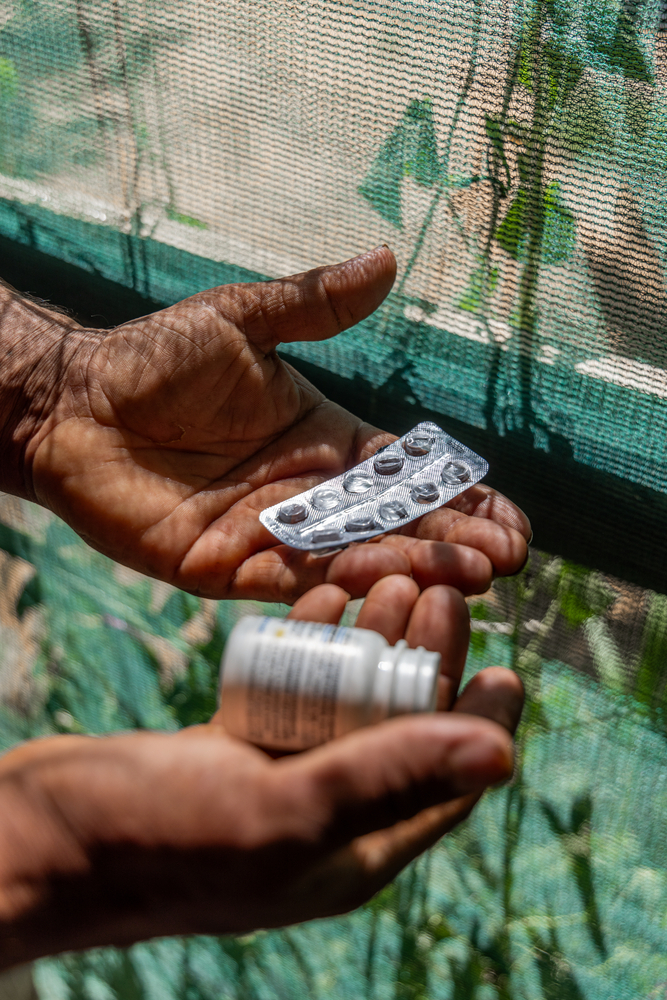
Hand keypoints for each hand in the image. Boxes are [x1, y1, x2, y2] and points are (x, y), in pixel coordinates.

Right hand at [0, 576, 522, 966]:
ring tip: (390, 580)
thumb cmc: (158, 839)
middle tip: (441, 595)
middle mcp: (324, 817)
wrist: (45, 836)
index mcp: (351, 852)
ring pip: (347, 702)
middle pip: (398, 730)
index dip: (480, 727)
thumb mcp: (284, 810)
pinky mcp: (235, 747)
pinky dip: (310, 646)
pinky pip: (293, 692)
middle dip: (425, 662)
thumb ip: (389, 777)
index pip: (443, 786)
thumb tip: (502, 756)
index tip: (507, 664)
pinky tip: (322, 598)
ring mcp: (278, 779)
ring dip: (370, 643)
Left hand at [7, 246, 529, 602]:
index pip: (409, 478)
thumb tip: (387, 257)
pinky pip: (287, 586)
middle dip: (452, 542)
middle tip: (505, 558)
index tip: (512, 518)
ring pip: (352, 562)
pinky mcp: (224, 569)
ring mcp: (269, 538)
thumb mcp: (243, 320)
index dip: (459, 499)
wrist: (75, 403)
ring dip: (410, 568)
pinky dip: (333, 588)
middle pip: (394, 527)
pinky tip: (381, 586)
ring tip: (469, 575)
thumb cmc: (154, 358)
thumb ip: (315, 305)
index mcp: (327, 444)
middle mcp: (309, 499)